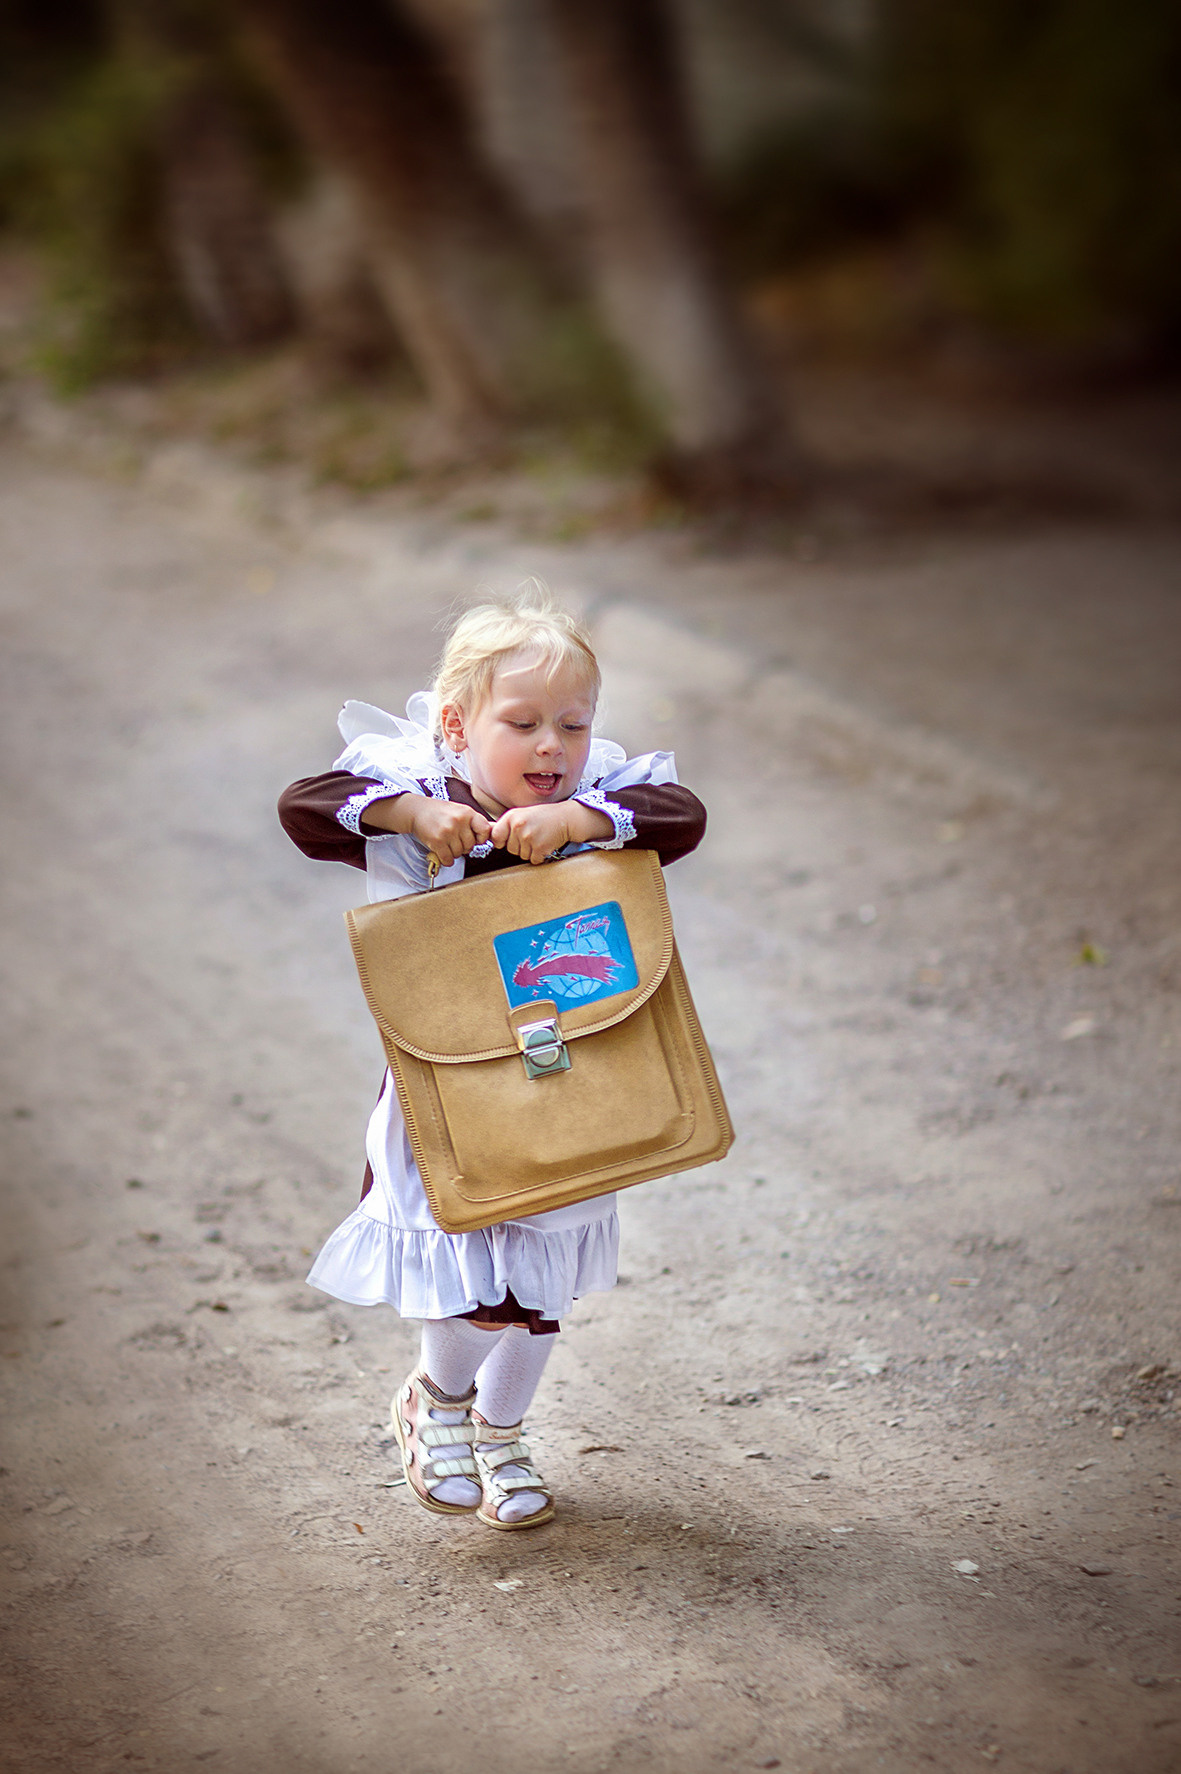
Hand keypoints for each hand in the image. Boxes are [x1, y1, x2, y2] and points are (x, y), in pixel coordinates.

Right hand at [406, 798, 493, 867]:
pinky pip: (448, 859)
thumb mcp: (460, 811)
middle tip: (455, 840)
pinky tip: (442, 852)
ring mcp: (447, 831)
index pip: (485, 830)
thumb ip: (475, 822)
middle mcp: (459, 821)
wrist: (417, 811)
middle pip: (470, 845)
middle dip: (464, 846)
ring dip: (453, 852)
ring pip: (459, 853)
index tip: (475, 839)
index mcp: (467, 812)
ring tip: (447, 843)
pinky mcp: (437, 841)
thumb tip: (495, 830)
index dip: (481, 838)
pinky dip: (446, 859)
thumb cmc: (441, 812)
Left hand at [490, 800, 612, 863]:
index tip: (509, 839)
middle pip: (510, 849)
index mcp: (511, 817)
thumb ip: (504, 825)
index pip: (495, 837)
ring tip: (538, 837)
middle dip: (519, 845)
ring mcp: (528, 837)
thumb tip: (484, 833)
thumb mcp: (521, 814)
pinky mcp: (539, 848)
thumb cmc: (542, 816)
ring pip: (521, 855)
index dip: (502, 841)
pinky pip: (533, 859)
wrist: (565, 818)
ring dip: (530, 851)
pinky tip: (544, 843)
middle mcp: (518, 826)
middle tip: (531, 834)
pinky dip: (539, 855)